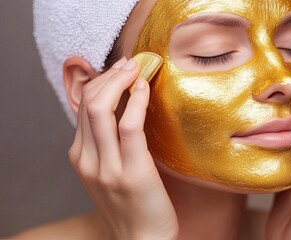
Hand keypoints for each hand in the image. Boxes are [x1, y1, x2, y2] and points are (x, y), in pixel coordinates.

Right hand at [68, 57, 178, 239]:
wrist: (142, 239)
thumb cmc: (131, 202)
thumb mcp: (109, 170)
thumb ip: (108, 141)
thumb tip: (122, 105)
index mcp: (80, 157)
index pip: (82, 106)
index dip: (101, 81)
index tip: (120, 69)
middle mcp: (88, 160)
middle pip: (89, 103)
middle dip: (109, 76)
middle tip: (130, 64)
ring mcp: (107, 167)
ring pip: (101, 109)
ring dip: (120, 81)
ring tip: (138, 69)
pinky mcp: (132, 172)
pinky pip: (129, 126)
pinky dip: (136, 102)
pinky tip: (145, 89)